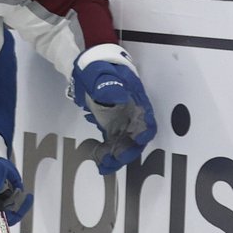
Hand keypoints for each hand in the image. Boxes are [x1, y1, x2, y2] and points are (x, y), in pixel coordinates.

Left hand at [71, 43, 155, 173]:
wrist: (86, 67)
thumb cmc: (95, 67)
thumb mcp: (99, 72)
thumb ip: (107, 84)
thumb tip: (118, 96)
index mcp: (134, 98)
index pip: (146, 118)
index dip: (145, 131)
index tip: (139, 140)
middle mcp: (132, 112)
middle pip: (137, 136)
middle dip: (128, 151)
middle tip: (114, 160)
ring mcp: (122, 120)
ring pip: (125, 143)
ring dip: (117, 156)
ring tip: (103, 166)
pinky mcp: (112, 125)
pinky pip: (113, 143)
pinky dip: (108, 153)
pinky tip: (99, 162)